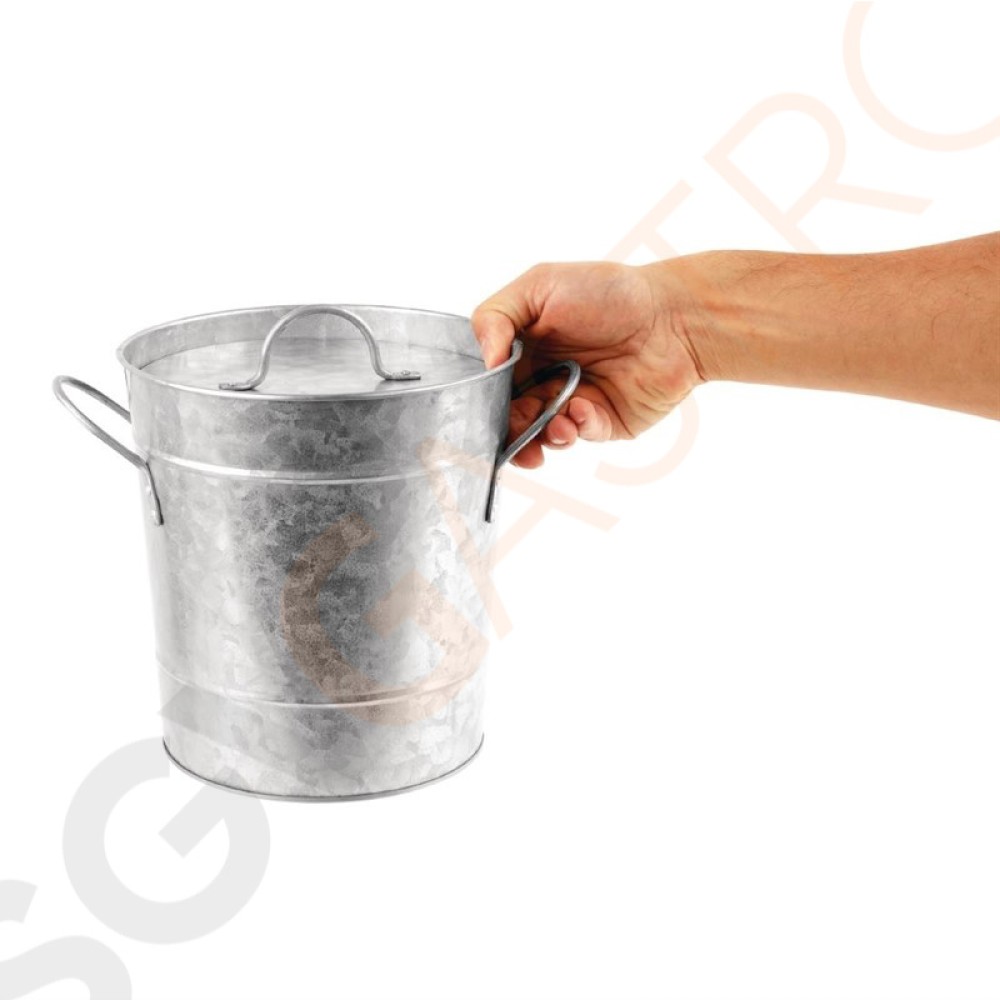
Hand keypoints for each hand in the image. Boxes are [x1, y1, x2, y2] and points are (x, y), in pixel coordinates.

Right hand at [472, 261, 703, 467]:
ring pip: (540, 434)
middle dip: (509, 428)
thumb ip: (496, 317)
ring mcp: (571, 401)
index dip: (482, 398)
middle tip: (516, 428)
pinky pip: (579, 435)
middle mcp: (542, 376)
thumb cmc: (609, 292)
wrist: (673, 317)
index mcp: (523, 347)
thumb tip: (485, 361)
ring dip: (540, 435)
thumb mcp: (540, 285)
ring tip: (556, 423)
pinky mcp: (601, 422)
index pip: (489, 382)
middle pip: (509, 416)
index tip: (481, 409)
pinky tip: (585, 409)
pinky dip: (576, 427)